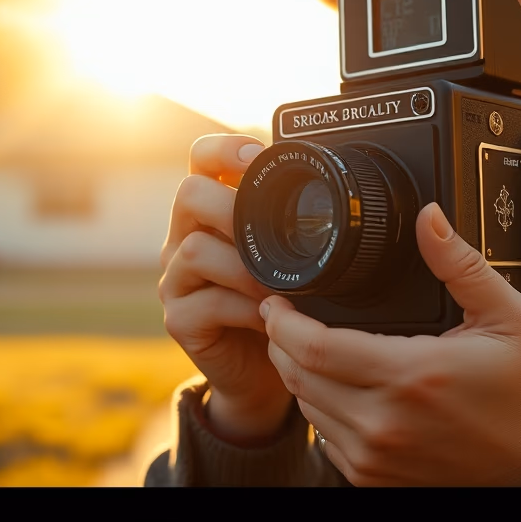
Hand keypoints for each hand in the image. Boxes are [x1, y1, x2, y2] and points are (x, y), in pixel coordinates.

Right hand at [158, 134, 292, 444]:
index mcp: (212, 212)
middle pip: (189, 194)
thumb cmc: (281, 306)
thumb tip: (343, 183)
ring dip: (245, 265)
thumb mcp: (289, 257)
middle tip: (269, 231)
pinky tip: (272, 315)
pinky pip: (206, 302)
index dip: (224, 148)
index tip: (257, 157)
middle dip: (232, 206)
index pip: (200, 159)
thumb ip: (292, 224)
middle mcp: (184, 238)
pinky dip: (245, 306)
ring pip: (195, 249)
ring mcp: (177, 280)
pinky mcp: (179, 321)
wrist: (263, 372)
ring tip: (281, 285)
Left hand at [261, 202, 520, 485]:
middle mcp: (385, 421)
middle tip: (282, 317)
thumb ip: (460, 264)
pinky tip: (333, 385)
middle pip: (299, 377)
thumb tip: (430, 218)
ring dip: (297, 374)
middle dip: (281, 342)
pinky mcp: (373, 478)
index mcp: (412, 375)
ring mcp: (375, 456)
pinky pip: (324, 438)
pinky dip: (320, 408)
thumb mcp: (508, 317)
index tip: (276, 300)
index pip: (316, 348)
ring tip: (306, 346)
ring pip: (307, 408)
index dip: (283, 321)